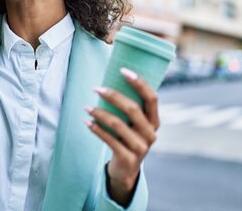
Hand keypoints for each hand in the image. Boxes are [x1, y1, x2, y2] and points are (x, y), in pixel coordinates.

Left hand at [85, 68, 158, 205]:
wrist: (126, 170)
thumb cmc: (128, 139)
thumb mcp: (135, 125)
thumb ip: (130, 108)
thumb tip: (110, 82)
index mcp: (155, 121)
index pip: (152, 98)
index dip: (139, 83)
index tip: (123, 70)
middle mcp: (150, 134)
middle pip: (133, 109)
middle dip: (113, 96)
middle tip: (96, 88)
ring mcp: (140, 147)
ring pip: (118, 124)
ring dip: (100, 113)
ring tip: (87, 107)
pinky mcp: (127, 158)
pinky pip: (109, 139)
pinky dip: (96, 129)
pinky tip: (86, 122)